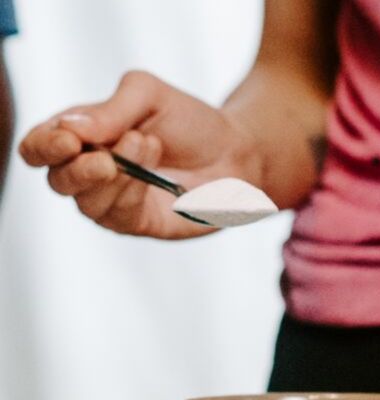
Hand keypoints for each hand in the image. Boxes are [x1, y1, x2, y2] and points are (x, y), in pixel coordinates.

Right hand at [18, 70, 263, 238]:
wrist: (239, 153)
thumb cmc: (191, 122)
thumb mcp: (150, 95)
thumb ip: (110, 108)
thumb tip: (70, 129)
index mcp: (82, 136)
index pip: (39, 146)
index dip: (44, 145)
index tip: (69, 139)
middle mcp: (90, 171)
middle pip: (57, 180)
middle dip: (77, 169)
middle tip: (106, 157)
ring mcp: (113, 200)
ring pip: (87, 202)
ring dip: (115, 176)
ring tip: (148, 146)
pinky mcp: (138, 222)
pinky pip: (117, 217)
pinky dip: (130, 194)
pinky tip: (151, 173)